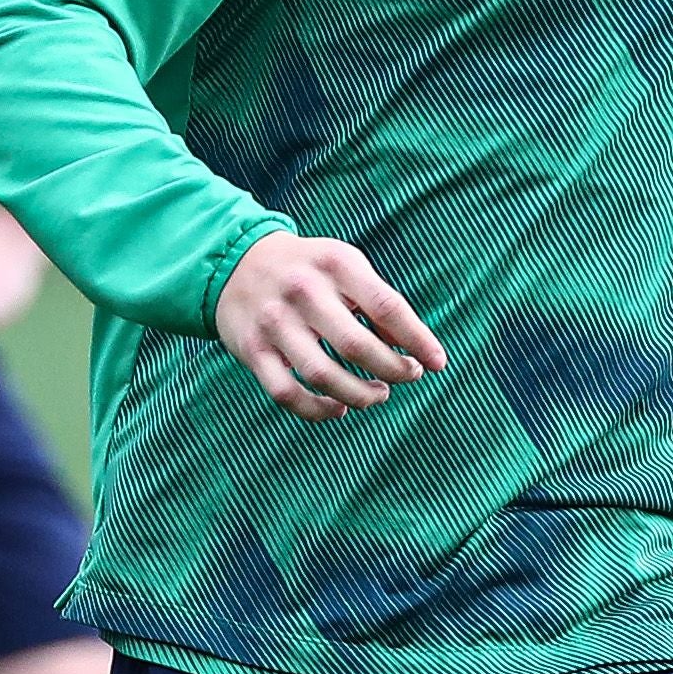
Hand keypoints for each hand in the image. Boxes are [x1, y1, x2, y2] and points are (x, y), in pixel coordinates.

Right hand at [213, 233, 444, 420]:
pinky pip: (288, 394)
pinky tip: (339, 409)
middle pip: (357, 346)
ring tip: (378, 394)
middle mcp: (302, 290)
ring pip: (323, 376)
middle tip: (408, 376)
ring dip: (360, 395)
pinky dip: (319, 411)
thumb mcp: (345, 267)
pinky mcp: (252, 350)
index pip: (387, 307)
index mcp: (335, 264)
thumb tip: (415, 348)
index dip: (418, 340)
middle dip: (393, 370)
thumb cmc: (308, 271)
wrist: (235, 262)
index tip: (437, 363)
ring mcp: (274, 322)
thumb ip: (379, 303)